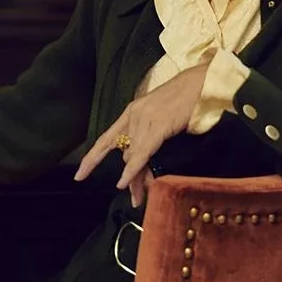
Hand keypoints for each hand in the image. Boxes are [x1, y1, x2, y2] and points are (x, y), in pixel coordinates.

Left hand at [73, 64, 208, 206]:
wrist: (201, 82)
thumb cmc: (186, 99)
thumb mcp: (161, 117)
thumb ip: (150, 137)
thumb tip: (142, 161)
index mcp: (132, 112)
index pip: (106, 139)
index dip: (92, 158)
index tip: (80, 175)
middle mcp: (133, 115)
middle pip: (124, 154)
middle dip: (130, 178)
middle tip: (134, 198)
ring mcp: (144, 119)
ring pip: (132, 156)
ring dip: (135, 180)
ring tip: (137, 199)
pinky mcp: (157, 125)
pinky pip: (141, 153)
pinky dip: (132, 169)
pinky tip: (124, 183)